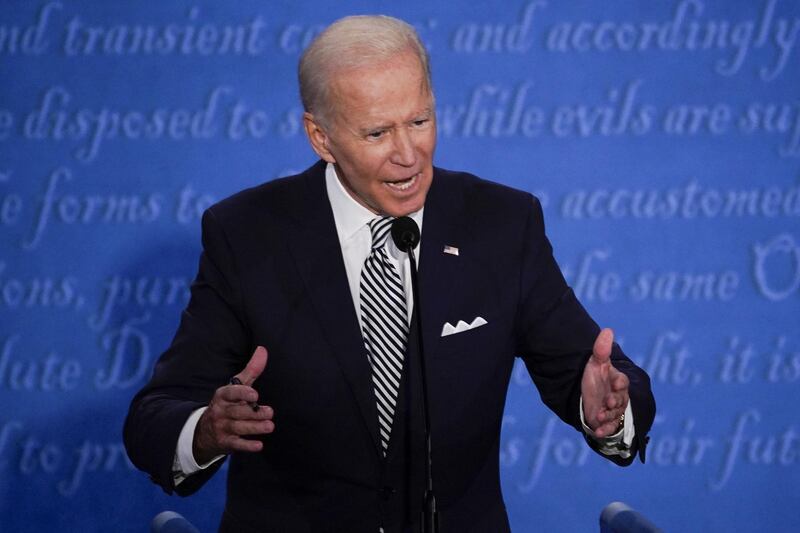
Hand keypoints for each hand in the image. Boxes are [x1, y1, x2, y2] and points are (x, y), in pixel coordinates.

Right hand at [193, 346, 274, 463]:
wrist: (204, 431)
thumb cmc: (229, 403)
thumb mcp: (236, 387)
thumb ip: (251, 370)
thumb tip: (263, 349)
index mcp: (222, 395)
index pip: (230, 393)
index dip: (242, 393)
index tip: (255, 394)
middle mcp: (220, 411)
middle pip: (237, 412)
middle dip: (253, 413)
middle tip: (270, 412)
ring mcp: (222, 427)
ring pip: (238, 428)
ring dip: (255, 428)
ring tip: (270, 426)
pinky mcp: (225, 442)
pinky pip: (236, 445)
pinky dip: (247, 446)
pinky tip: (259, 445)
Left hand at [581, 328, 628, 437]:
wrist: (588, 394)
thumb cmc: (595, 378)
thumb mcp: (596, 363)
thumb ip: (601, 349)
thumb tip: (608, 330)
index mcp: (617, 382)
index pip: (622, 382)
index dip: (620, 383)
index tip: (616, 382)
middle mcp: (618, 397)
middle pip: (620, 400)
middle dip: (615, 401)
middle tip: (608, 402)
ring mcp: (613, 410)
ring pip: (615, 414)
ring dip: (608, 416)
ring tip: (599, 416)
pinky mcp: (607, 422)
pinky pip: (609, 428)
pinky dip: (604, 430)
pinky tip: (598, 432)